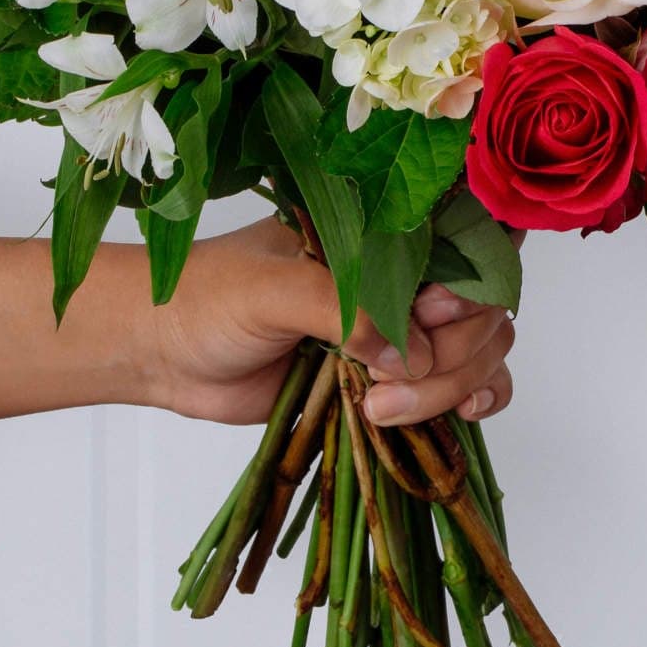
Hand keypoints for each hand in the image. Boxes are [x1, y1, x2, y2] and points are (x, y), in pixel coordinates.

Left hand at [142, 215, 517, 427]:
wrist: (163, 351)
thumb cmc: (207, 298)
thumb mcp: (272, 290)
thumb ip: (344, 312)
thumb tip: (413, 358)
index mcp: (379, 233)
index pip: (467, 242)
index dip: (468, 285)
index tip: (428, 316)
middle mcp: (400, 276)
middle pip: (483, 308)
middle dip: (454, 353)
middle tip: (389, 384)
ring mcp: (400, 329)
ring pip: (479, 350)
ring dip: (453, 386)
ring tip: (384, 411)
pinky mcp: (392, 379)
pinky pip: (462, 386)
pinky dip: (476, 398)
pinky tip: (465, 414)